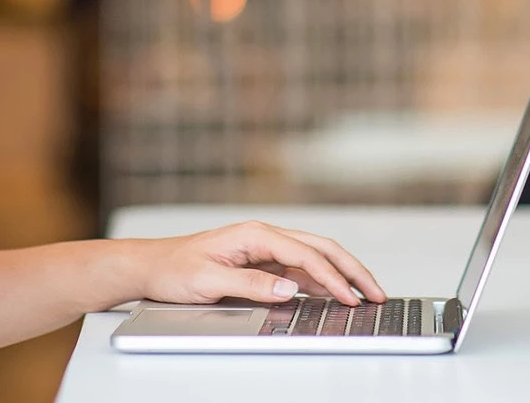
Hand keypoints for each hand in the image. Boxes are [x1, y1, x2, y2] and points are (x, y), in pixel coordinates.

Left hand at [132, 221, 387, 305]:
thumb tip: (288, 289)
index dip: (331, 276)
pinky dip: (322, 282)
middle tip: (376, 291)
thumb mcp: (208, 280)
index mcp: (254, 234)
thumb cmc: (174, 268)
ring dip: (341, 275)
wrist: (152, 266)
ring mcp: (265, 249)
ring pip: (315, 258)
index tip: (349, 296)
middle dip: (351, 270)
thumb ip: (250, 284)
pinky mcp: (263, 263)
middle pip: (320, 248)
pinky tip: (335, 295)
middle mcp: (264, 237)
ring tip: (366, 295)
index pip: (304, 253)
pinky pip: (300, 270)